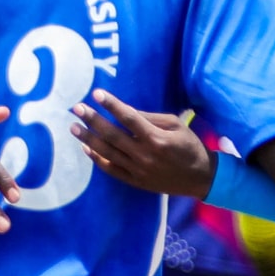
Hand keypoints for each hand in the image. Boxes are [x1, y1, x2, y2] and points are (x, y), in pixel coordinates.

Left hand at [70, 92, 217, 199]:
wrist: (201, 178)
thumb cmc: (190, 146)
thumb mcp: (176, 125)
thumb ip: (150, 118)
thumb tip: (125, 111)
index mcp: (157, 138)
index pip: (129, 118)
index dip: (111, 105)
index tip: (96, 93)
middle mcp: (144, 155)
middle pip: (112, 135)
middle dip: (92, 120)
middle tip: (77, 108)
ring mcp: (138, 170)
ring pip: (107, 153)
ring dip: (88, 139)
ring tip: (74, 127)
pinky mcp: (136, 182)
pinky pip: (111, 170)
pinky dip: (97, 159)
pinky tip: (86, 148)